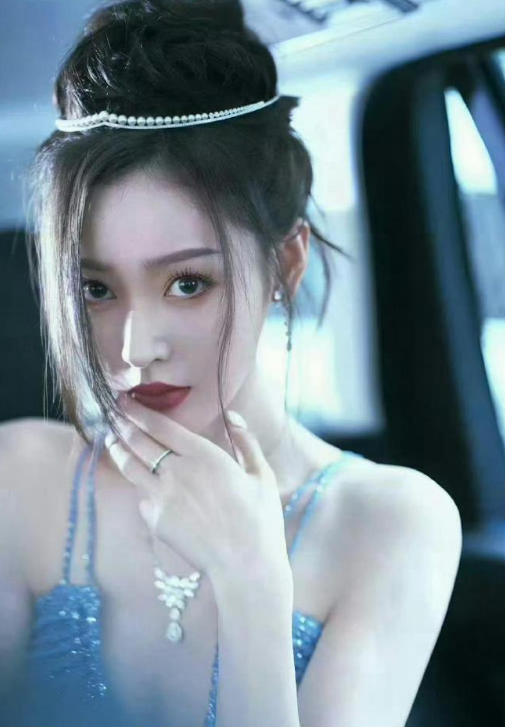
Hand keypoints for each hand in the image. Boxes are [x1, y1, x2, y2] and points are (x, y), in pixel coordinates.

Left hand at [104, 394, 290, 582]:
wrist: (245, 564)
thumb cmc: (259, 519)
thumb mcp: (261, 474)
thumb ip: (245, 441)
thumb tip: (233, 416)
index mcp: (203, 455)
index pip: (159, 426)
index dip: (138, 411)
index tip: (126, 401)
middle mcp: (177, 472)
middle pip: (139, 442)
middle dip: (122, 424)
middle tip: (113, 413)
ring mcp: (162, 498)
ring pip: (130, 468)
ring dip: (118, 451)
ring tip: (112, 441)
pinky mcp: (156, 521)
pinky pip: (142, 499)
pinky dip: (140, 488)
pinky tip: (141, 484)